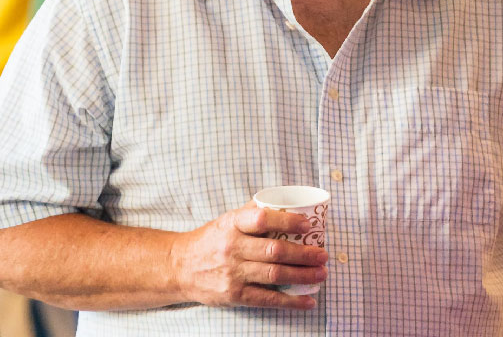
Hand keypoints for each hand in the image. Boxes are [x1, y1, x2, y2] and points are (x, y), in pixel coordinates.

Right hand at [166, 204, 326, 309]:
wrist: (180, 267)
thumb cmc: (209, 241)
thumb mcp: (226, 220)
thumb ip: (252, 213)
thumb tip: (284, 203)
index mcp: (232, 225)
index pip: (262, 219)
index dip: (288, 220)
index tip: (308, 225)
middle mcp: (232, 248)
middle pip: (274, 250)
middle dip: (304, 253)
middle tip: (322, 254)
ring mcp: (233, 273)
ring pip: (275, 274)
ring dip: (303, 275)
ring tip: (321, 273)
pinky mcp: (235, 295)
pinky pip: (268, 298)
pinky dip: (291, 301)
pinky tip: (308, 300)